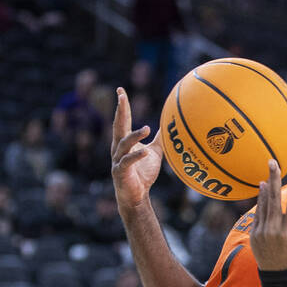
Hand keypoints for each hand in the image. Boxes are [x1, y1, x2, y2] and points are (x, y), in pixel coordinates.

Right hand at [110, 88, 163, 210]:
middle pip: (118, 126)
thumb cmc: (143, 173)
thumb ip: (158, 138)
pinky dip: (136, 156)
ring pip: (124, 144)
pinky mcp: (120, 172)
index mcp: (124, 141)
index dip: (122, 106)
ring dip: (135, 135)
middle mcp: (118, 148)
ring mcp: (118, 160)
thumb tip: (168, 124)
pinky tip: (146, 151)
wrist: (136, 196)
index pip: (122, 120)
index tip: (120, 91)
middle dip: (120, 111)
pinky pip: (127, 162)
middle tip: (121, 97)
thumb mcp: (154, 151)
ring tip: (147, 129)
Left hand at [250, 162, 286, 270]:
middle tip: (273, 162)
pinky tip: (261, 189)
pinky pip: (257, 213)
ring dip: (266, 188)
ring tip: (267, 174)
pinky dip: (260, 201)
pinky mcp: (254, 234)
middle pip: (274, 200)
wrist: (276, 274)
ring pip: (264, 205)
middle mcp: (274, 230)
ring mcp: (262, 232)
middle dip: (274, 179)